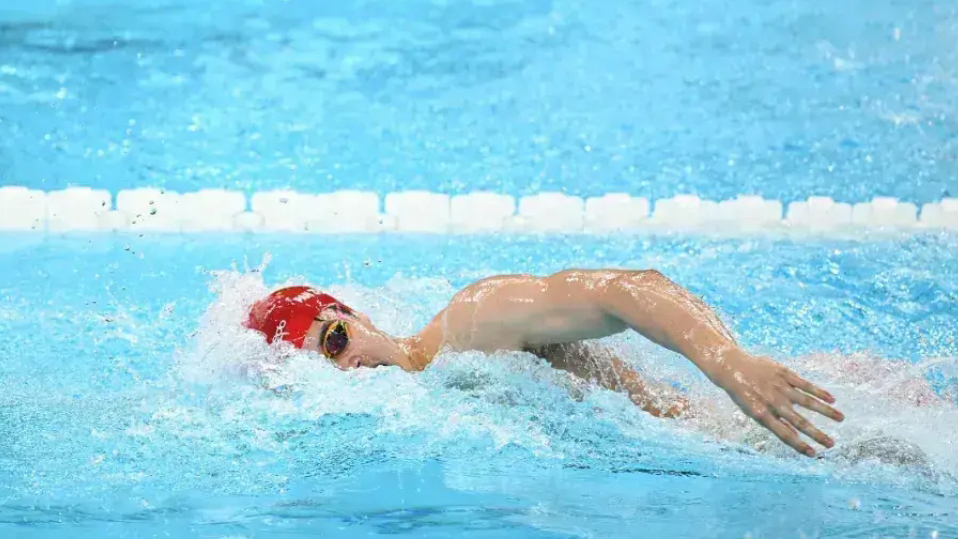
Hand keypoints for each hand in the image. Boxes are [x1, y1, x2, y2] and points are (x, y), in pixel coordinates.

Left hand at [709, 350, 844, 456]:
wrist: (731, 367)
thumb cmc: (743, 392)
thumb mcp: (753, 411)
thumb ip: (773, 422)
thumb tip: (794, 436)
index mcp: (762, 414)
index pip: (784, 434)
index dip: (799, 445)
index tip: (813, 454)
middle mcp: (773, 402)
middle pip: (799, 421)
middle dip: (816, 433)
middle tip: (831, 444)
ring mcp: (779, 387)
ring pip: (807, 401)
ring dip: (825, 411)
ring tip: (841, 418)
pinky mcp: (783, 374)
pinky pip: (804, 384)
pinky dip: (818, 392)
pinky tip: (832, 399)